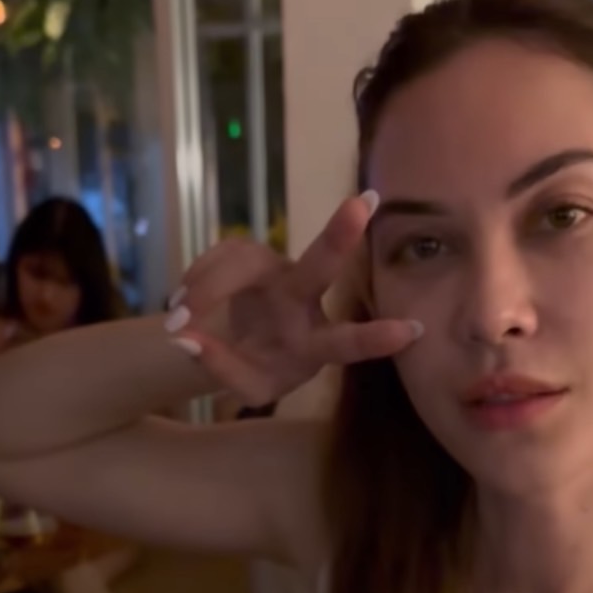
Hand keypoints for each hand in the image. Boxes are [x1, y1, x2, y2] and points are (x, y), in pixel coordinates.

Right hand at [166, 193, 422, 406]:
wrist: (230, 344)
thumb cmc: (256, 369)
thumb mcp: (245, 387)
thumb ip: (221, 369)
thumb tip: (186, 340)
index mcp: (315, 343)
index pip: (348, 342)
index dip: (377, 338)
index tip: (414, 332)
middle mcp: (305, 300)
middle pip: (321, 266)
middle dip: (340, 236)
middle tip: (361, 205)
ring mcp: (278, 270)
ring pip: (244, 263)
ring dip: (208, 288)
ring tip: (178, 319)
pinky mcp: (249, 252)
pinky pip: (220, 256)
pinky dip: (196, 282)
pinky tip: (181, 303)